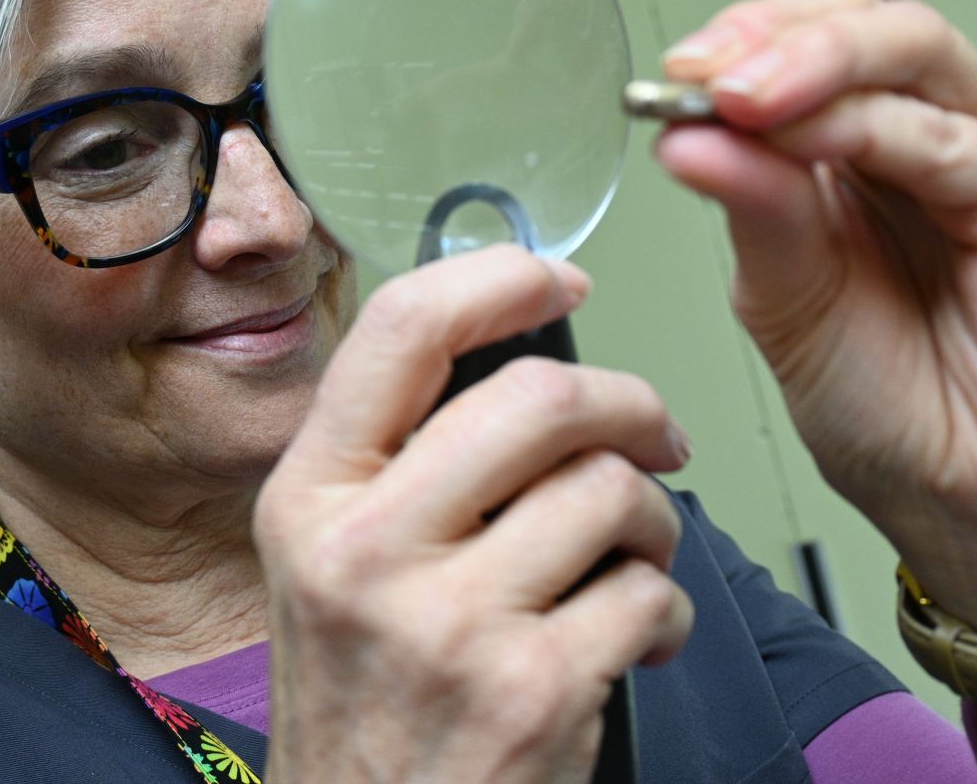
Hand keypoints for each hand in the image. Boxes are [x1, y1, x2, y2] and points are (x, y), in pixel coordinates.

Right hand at [254, 245, 692, 782]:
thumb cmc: (367, 699)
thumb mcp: (330, 563)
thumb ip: (400, 461)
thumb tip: (524, 358)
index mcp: (310, 495)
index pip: (404, 328)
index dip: (502, 278)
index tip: (561, 280)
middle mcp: (364, 549)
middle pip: (540, 398)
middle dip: (630, 404)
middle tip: (657, 436)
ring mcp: (447, 623)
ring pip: (612, 489)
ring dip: (656, 521)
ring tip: (635, 558)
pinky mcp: (530, 690)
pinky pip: (649, 593)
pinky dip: (665, 611)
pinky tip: (631, 637)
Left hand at [655, 0, 976, 644]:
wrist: (961, 498)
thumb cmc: (884, 396)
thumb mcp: (779, 293)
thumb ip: (749, 202)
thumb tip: (683, 128)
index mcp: (853, 126)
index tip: (713, 19)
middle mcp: (920, 121)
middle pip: (861, 6)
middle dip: (770, 25)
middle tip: (700, 69)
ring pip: (909, 48)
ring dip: (813, 60)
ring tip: (739, 95)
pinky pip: (946, 138)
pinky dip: (869, 128)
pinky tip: (807, 141)